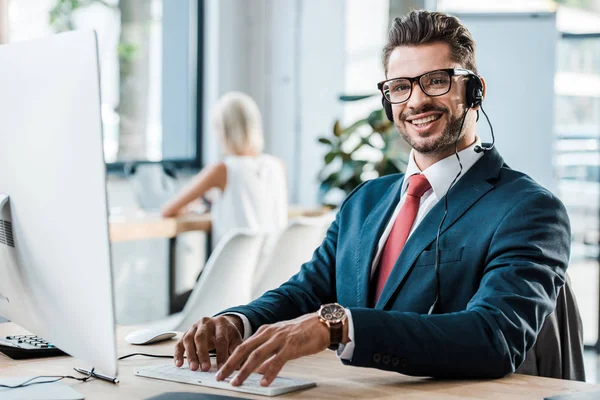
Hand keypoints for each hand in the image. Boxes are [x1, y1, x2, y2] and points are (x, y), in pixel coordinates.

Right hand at [173, 315, 243, 370]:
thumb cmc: (227, 334)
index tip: (222, 368)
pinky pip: (179, 343)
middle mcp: (206, 322)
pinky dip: (178, 354)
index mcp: (221, 323)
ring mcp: (194, 327)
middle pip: (202, 337)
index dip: (221, 354)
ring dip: (191, 354)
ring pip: (189, 339)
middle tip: (205, 368)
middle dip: (203, 353)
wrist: (219, 324)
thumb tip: (240, 369)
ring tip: (194, 368)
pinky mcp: (186, 333)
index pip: (220, 339)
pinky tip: (179, 364)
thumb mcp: (235, 339)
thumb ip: (237, 352)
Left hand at [215, 313, 329, 386]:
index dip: (230, 358)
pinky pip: (278, 360)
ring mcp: (280, 339)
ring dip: (245, 370)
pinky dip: (269, 372)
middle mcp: (269, 333)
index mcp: (265, 331)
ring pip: (257, 355)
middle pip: (244, 349)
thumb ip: (269, 354)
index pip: (243, 346)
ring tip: (237, 382)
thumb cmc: (302, 333)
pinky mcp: (292, 346)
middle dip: (230, 364)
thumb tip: (258, 370)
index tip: (221, 370)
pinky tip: (264, 382)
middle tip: (220, 376)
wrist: (321, 323)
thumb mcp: (280, 341)